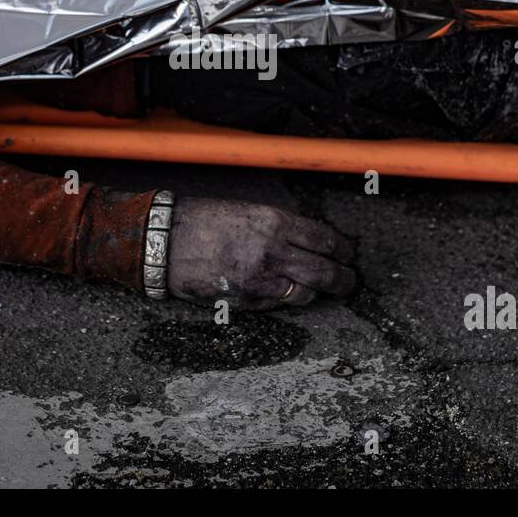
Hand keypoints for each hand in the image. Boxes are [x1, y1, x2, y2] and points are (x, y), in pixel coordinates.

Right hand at [166, 197, 355, 308]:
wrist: (167, 242)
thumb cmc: (204, 221)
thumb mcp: (249, 211)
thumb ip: (280, 227)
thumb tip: (311, 241)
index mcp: (274, 222)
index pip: (325, 239)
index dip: (344, 249)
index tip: (350, 253)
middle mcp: (272, 251)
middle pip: (324, 271)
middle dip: (344, 279)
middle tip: (350, 281)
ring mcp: (260, 279)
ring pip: (306, 293)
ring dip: (318, 293)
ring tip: (324, 290)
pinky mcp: (247, 300)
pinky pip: (279, 304)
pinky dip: (287, 300)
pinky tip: (288, 293)